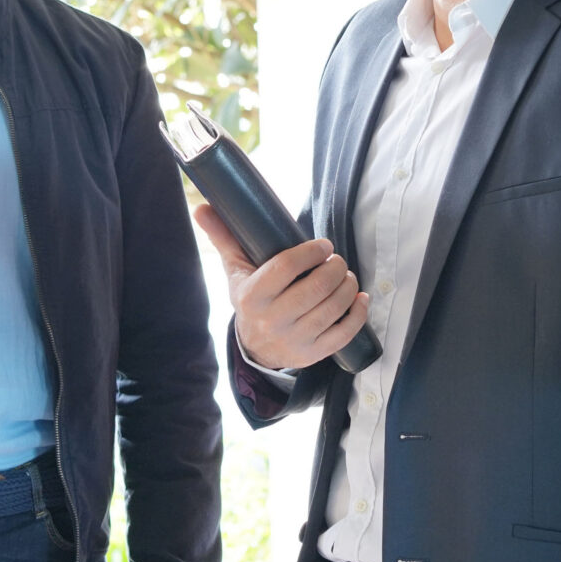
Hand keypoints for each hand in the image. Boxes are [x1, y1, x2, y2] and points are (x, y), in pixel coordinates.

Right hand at [193, 206, 369, 370]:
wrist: (255, 348)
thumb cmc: (250, 299)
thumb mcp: (234, 269)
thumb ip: (222, 237)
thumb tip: (201, 207)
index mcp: (252, 296)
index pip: (287, 266)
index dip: (311, 251)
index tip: (323, 245)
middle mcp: (273, 320)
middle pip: (317, 287)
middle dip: (335, 267)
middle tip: (336, 261)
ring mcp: (294, 340)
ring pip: (334, 307)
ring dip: (348, 286)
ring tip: (345, 276)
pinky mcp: (313, 354)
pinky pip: (344, 333)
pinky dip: (358, 313)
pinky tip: (360, 298)